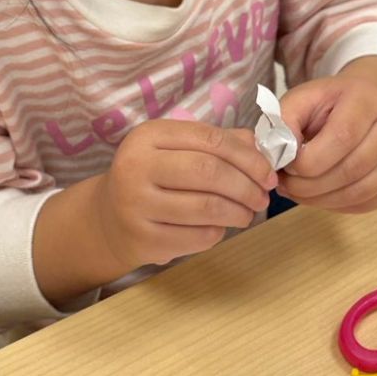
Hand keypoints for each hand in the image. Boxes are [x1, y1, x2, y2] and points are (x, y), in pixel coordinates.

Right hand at [93, 120, 275, 269]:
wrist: (108, 217)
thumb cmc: (153, 176)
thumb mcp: (176, 149)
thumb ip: (217, 142)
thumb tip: (260, 146)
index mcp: (148, 136)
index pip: (210, 139)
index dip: (247, 157)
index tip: (268, 172)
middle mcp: (136, 167)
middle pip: (208, 172)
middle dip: (246, 186)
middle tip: (262, 196)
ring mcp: (136, 205)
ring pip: (206, 208)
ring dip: (238, 212)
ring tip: (247, 213)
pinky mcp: (143, 240)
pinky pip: (197, 237)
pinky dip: (218, 232)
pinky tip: (219, 227)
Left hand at [277, 58, 376, 213]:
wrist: (367, 105)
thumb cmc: (329, 104)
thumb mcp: (303, 99)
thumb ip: (284, 120)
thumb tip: (277, 154)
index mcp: (368, 99)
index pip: (342, 137)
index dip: (308, 160)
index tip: (286, 164)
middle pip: (352, 169)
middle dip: (310, 185)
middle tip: (285, 184)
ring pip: (360, 192)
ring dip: (320, 200)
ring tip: (297, 192)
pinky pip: (367, 203)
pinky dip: (336, 206)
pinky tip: (318, 196)